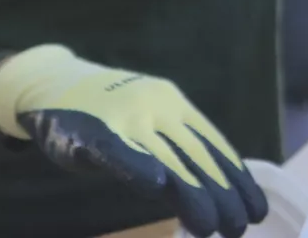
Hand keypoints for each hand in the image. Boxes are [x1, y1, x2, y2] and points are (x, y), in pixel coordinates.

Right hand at [0, 45, 266, 237]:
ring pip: (164, 159)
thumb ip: (173, 143)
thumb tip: (214, 183)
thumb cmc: (106, 110)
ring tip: (211, 225)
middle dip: (222, 194)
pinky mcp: (92, 132)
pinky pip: (117, 151)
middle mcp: (155, 107)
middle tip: (241, 227)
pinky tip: (156, 186)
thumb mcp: (146, 119)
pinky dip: (137, 167)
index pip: (212, 144)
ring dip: (191, 193)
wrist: (52, 83)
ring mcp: (124, 117)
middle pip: (195, 156)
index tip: (254, 206)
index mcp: (173, 103)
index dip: (235, 177)